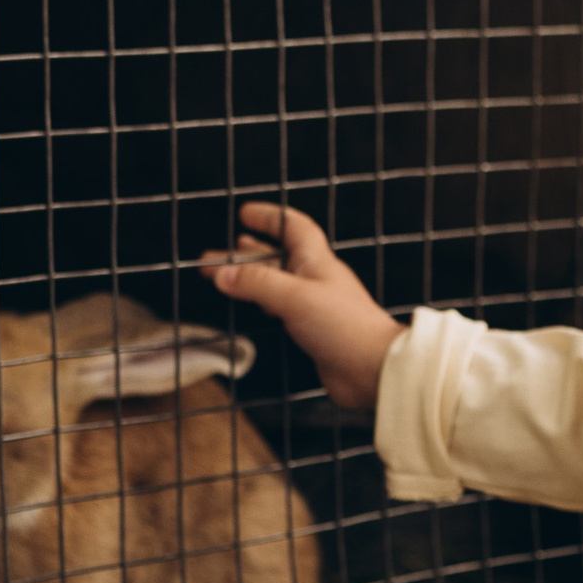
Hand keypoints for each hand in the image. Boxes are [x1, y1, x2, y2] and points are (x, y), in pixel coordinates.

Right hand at [201, 202, 399, 408]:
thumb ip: (257, 284)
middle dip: (243, 255)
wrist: (373, 368)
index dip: (269, 217)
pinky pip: (281, 308)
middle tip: (209, 259)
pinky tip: (254, 305)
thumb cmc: (345, 327)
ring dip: (248, 279)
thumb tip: (223, 274)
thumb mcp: (295, 297)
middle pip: (274, 257)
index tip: (244, 213)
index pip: (292, 226)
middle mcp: (315, 278)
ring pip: (274, 283)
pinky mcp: (311, 329)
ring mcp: (313, 304)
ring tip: (221, 278)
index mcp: (316, 260)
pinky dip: (262, 302)